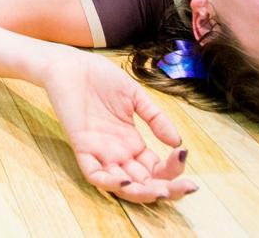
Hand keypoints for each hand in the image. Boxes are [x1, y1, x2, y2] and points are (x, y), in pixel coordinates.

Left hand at [44, 49, 196, 203]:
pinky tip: (126, 180)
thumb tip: (178, 142)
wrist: (70, 64)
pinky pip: (93, 173)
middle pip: (144, 182)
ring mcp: (100, 151)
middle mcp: (118, 152)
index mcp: (132, 142)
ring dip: (142, 193)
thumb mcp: (135, 96)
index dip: (173, 169)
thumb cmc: (100, 77)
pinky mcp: (81, 146)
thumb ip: (156, 118)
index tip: (184, 155)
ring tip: (161, 191)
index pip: (156, 168)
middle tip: (187, 187)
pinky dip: (108, 182)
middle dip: (166, 190)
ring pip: (122, 186)